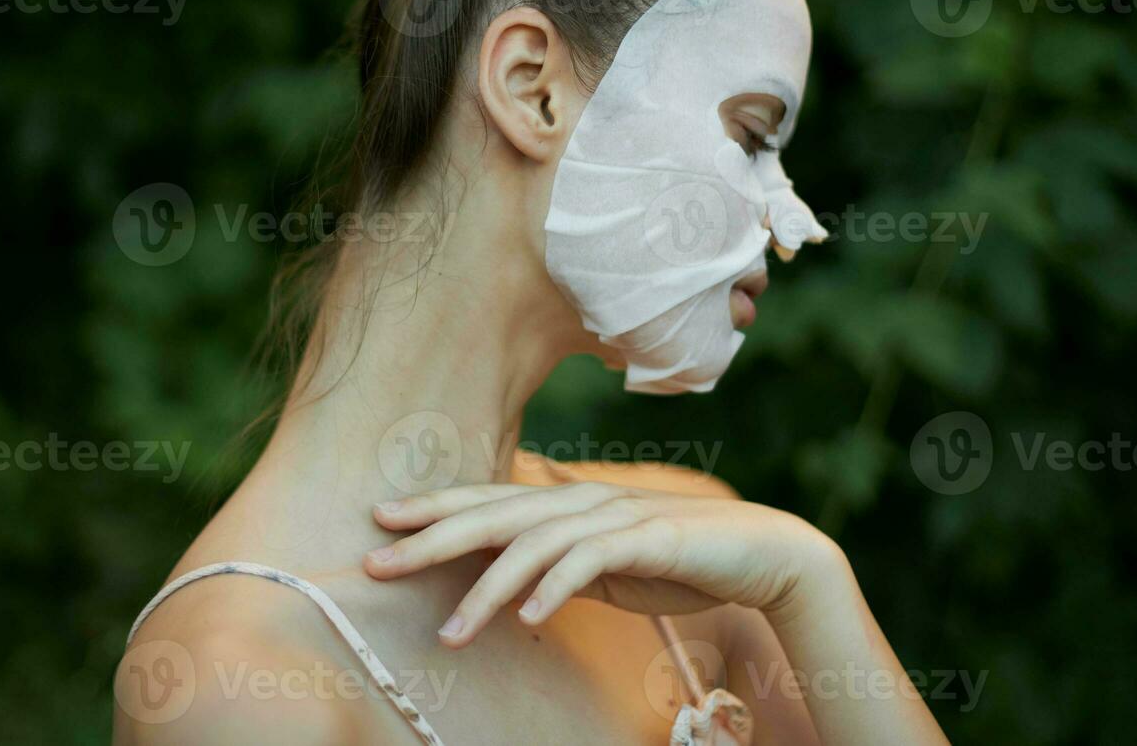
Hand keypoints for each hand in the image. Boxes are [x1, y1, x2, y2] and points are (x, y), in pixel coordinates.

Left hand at [363, 481, 841, 646]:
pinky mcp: (647, 538)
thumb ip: (558, 561)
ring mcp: (613, 516)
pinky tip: (527, 620)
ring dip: (485, 591)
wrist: (760, 551)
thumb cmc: (677, 558)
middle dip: (430, 538)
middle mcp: (582, 500)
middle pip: (493, 514)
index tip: (379, 521)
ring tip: (449, 635)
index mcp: (567, 501)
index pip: (487, 500)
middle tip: (375, 563)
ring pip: (531, 545)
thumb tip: (513, 581)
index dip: (433, 507)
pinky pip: (589, 564)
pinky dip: (553, 590)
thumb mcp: (603, 561)